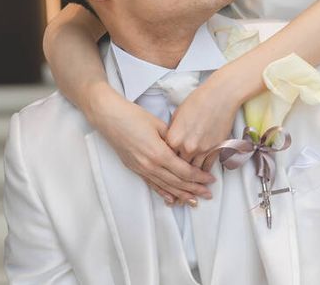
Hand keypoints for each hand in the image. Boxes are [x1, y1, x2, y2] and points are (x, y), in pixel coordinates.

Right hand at [88, 84, 215, 203]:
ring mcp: (141, 169)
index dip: (198, 177)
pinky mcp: (135, 169)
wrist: (110, 118)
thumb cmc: (134, 116)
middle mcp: (150, 165)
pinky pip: (152, 184)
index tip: (210, 180)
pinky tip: (171, 199)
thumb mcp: (159, 125)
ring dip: (181, 195)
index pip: (184, 171)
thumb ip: (173, 139)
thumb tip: (185, 149)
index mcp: (159, 153)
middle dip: (194, 189)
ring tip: (194, 202)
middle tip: (208, 195)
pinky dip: (163, 193)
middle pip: (177, 182)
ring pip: (165, 187)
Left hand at [166, 71, 241, 168]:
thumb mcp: (178, 114)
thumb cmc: (199, 101)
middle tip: (177, 176)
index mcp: (174, 138)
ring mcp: (202, 150)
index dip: (166, 161)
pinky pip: (208, 166)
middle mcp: (186, 147)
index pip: (165, 157)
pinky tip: (203, 173)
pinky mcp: (215, 149)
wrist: (220, 96)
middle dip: (178, 170)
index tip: (167, 165)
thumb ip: (173, 132)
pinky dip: (204, 170)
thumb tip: (171, 142)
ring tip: (190, 179)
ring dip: (192, 174)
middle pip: (179, 166)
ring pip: (194, 170)